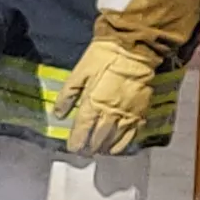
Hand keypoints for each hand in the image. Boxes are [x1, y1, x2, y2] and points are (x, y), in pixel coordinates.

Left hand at [54, 38, 161, 156]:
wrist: (135, 48)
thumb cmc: (104, 56)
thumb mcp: (79, 72)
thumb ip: (68, 94)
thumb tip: (58, 114)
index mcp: (92, 102)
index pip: (82, 129)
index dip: (76, 141)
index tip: (72, 148)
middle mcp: (110, 112)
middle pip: (98, 138)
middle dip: (89, 148)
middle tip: (83, 152)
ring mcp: (127, 114)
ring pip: (114, 139)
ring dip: (104, 148)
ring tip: (97, 151)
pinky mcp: (141, 111)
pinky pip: (132, 134)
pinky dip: (123, 144)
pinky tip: (116, 146)